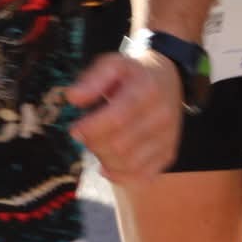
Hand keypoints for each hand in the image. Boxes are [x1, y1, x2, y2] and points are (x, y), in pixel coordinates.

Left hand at [69, 50, 183, 184]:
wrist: (169, 79)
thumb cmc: (133, 73)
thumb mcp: (112, 64)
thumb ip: (92, 79)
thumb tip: (72, 98)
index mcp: (146, 90)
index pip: (117, 119)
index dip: (91, 129)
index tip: (75, 129)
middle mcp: (161, 117)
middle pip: (120, 146)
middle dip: (94, 145)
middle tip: (85, 136)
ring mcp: (167, 138)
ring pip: (130, 165)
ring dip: (105, 161)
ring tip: (98, 145)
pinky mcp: (168, 154)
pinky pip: (143, 177)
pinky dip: (121, 176)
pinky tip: (108, 165)